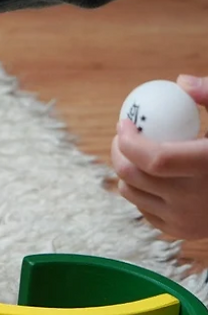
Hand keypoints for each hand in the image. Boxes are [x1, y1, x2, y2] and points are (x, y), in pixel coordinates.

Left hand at [111, 74, 207, 239]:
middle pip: (133, 177)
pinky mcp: (179, 232)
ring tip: (137, 154)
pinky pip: (144, 209)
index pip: (155, 159)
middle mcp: (194, 199)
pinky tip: (154, 176)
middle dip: (119, 153)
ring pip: (132, 194)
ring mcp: (184, 219)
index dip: (130, 141)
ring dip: (126, 172)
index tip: (123, 123)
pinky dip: (141, 191)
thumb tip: (181, 82)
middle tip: (123, 137)